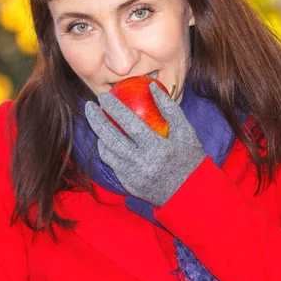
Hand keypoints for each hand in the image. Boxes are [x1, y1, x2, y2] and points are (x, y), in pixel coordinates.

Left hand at [84, 82, 205, 205]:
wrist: (190, 193)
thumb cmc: (190, 158)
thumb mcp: (186, 132)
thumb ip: (170, 108)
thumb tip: (152, 86)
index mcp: (157, 149)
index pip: (129, 124)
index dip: (113, 108)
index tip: (103, 95)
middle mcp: (142, 164)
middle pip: (111, 138)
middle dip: (96, 120)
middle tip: (89, 105)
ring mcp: (133, 176)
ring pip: (107, 153)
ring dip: (99, 135)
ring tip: (96, 120)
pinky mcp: (129, 185)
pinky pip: (113, 164)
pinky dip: (107, 150)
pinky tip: (106, 138)